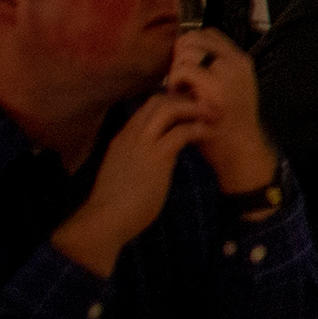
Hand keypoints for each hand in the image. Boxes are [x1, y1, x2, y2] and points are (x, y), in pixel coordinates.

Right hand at [51, 92, 200, 275]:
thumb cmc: (116, 202)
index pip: (147, 107)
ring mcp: (143, 143)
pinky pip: (182, 132)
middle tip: (205, 108)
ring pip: (169, 108)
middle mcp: (131, 134)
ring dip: (194, 108)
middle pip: (158, 100)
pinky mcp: (157, 157)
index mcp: (124, 137)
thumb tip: (162, 157)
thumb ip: (141, 157)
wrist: (105, 219)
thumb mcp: (127, 170)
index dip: (171, 102)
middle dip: (184, 99)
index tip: (190, 109)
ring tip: (212, 116)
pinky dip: (200, 129)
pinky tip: (211, 134)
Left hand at [158, 30, 277, 192]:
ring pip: (187, 51)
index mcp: (241, 60)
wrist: (240, 150)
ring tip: (180, 91)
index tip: (187, 68)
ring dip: (176, 70)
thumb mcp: (231, 88)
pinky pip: (182, 70)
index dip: (190, 47)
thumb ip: (215, 69)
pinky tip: (178, 98)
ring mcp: (227, 73)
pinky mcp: (214, 88)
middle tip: (180, 82)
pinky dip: (174, 82)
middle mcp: (236, 62)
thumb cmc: (227, 123)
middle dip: (179, 57)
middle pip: (194, 38)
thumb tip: (185, 52)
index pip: (208, 34)